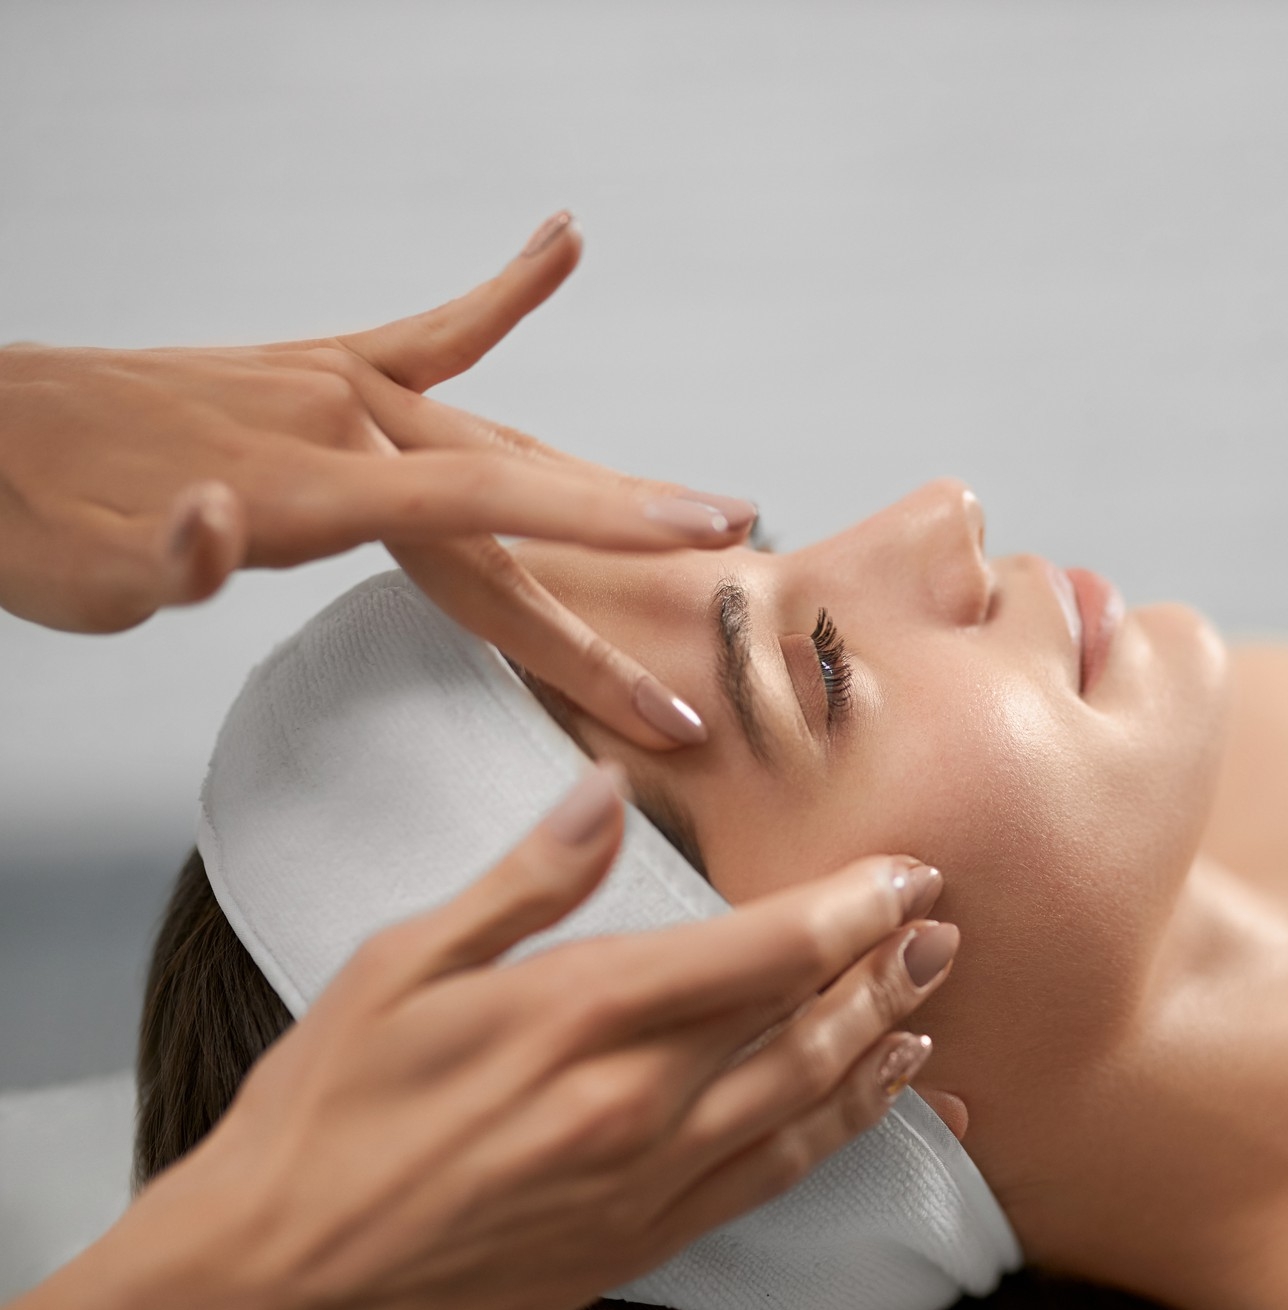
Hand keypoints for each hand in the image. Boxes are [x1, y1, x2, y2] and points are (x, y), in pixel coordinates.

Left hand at [0, 213, 744, 748]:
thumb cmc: (31, 520)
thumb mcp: (83, 575)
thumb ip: (165, 558)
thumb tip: (222, 525)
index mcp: (308, 489)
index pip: (487, 523)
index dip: (599, 545)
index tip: (698, 561)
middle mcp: (343, 428)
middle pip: (516, 501)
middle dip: (624, 554)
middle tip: (718, 586)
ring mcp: (338, 389)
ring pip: (502, 438)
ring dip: (600, 482)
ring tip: (696, 505)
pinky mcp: (318, 368)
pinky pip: (433, 333)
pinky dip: (503, 293)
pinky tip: (561, 244)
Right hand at [1, 764, 955, 1309]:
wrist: (278, 1286)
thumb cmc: (324, 1116)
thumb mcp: (399, 968)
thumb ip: (524, 881)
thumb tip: (602, 791)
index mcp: (578, 1014)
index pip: (760, 949)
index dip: (850, 907)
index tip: (906, 872)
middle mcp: (634, 1101)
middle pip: (805, 1021)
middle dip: (887, 966)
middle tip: (946, 926)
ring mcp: (647, 1180)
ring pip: (806, 1100)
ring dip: (882, 1044)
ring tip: (933, 999)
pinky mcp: (642, 1238)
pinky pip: (774, 1178)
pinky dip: (842, 1132)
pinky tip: (878, 1100)